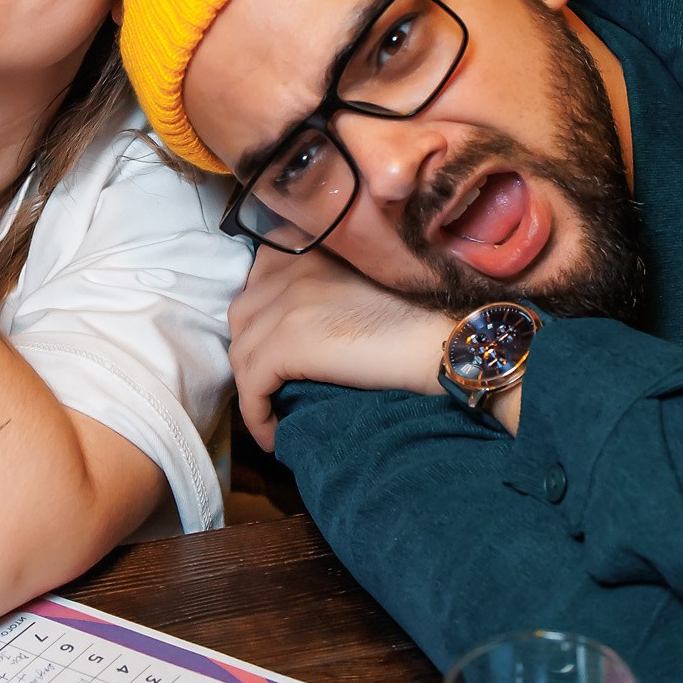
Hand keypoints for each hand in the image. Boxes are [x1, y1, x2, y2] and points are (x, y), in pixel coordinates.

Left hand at [226, 246, 451, 449]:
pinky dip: (256, 415)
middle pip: (243, 313)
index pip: (260, 274)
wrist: (440, 340)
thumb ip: (327, 284)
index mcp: (311, 247)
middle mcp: (291, 268)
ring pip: (241, 351)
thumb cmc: (419, 316)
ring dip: (252, 386)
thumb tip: (306, 325)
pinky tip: (272, 435)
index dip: (261, 311)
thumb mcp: (364, 280)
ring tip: (271, 412)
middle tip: (271, 381)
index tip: (273, 341)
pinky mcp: (287, 344)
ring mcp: (286, 304)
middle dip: (251, 349)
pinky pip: (251, 385)